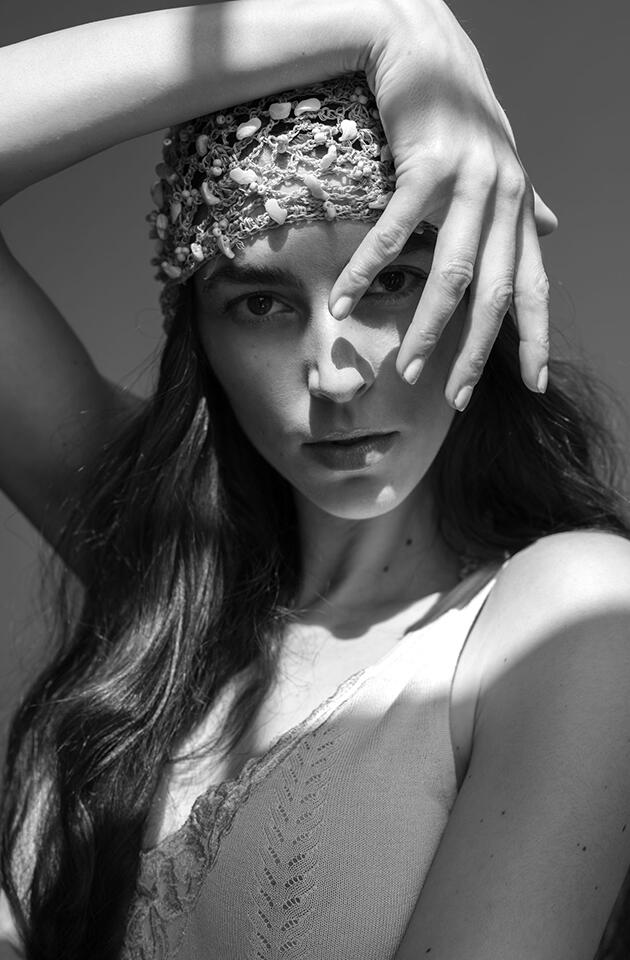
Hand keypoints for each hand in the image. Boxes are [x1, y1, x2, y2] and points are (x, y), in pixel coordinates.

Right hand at [330, 0, 554, 406]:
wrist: (421, 47)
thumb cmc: (456, 112)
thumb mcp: (497, 163)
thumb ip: (524, 205)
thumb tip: (552, 231)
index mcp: (517, 206)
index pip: (533, 285)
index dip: (535, 336)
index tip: (532, 383)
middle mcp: (503, 197)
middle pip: (495, 294)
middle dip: (476, 353)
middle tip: (455, 400)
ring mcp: (468, 180)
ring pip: (452, 273)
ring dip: (429, 327)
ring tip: (408, 371)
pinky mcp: (426, 164)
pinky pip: (395, 232)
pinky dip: (367, 271)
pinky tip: (344, 305)